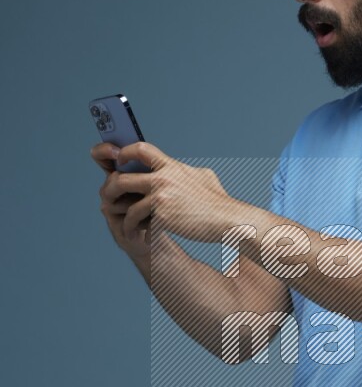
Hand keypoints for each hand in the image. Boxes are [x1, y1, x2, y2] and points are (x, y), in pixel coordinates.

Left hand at [90, 140, 238, 242]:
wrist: (228, 220)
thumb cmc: (219, 203)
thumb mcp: (204, 178)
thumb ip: (186, 173)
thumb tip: (180, 169)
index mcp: (172, 166)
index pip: (140, 149)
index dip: (124, 153)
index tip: (118, 162)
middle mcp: (164, 178)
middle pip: (122, 178)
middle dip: (111, 189)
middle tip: (108, 198)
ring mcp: (161, 196)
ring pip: (126, 202)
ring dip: (122, 215)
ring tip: (126, 226)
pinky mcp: (161, 215)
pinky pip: (137, 221)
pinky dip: (136, 230)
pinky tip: (141, 237)